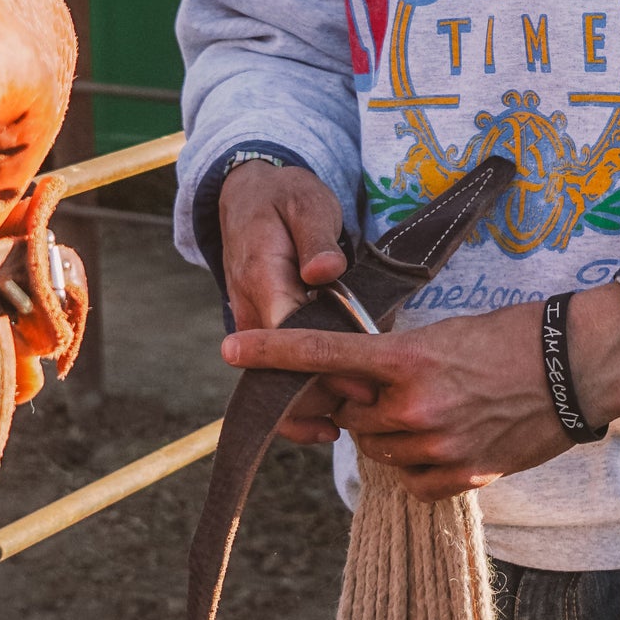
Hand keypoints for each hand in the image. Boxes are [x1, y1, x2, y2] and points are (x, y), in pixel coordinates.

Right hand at [218, 160, 348, 446]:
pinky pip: (273, 377)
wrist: (246, 195)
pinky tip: (328, 424)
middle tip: (373, 407)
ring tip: (359, 419)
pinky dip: (297, 404)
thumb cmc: (284, 198)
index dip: (325, 367)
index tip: (364, 386)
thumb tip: (325, 271)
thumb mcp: (306, 204)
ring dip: (312, 405)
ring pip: (272, 382)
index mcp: (261, 276)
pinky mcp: (260, 333)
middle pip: (279, 371)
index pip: (290, 336)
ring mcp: (250, 324)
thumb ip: (316, 239)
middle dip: (324, 395)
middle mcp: (249, 308)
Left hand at [221, 283, 619, 498]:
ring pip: (378, 452)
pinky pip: (412, 481)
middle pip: (351, 417)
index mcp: (407, 360)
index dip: (273, 352)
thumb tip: (360, 386)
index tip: (231, 348)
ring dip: (390, 435)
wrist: (578, 368)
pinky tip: (447, 439)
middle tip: (396, 388)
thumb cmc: (515, 338)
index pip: (324, 357)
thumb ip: (397, 363)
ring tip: (435, 410)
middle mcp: (414, 407)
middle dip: (362, 405)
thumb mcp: (445, 335)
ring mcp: (438, 446)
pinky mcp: (463, 475)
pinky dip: (417, 465)